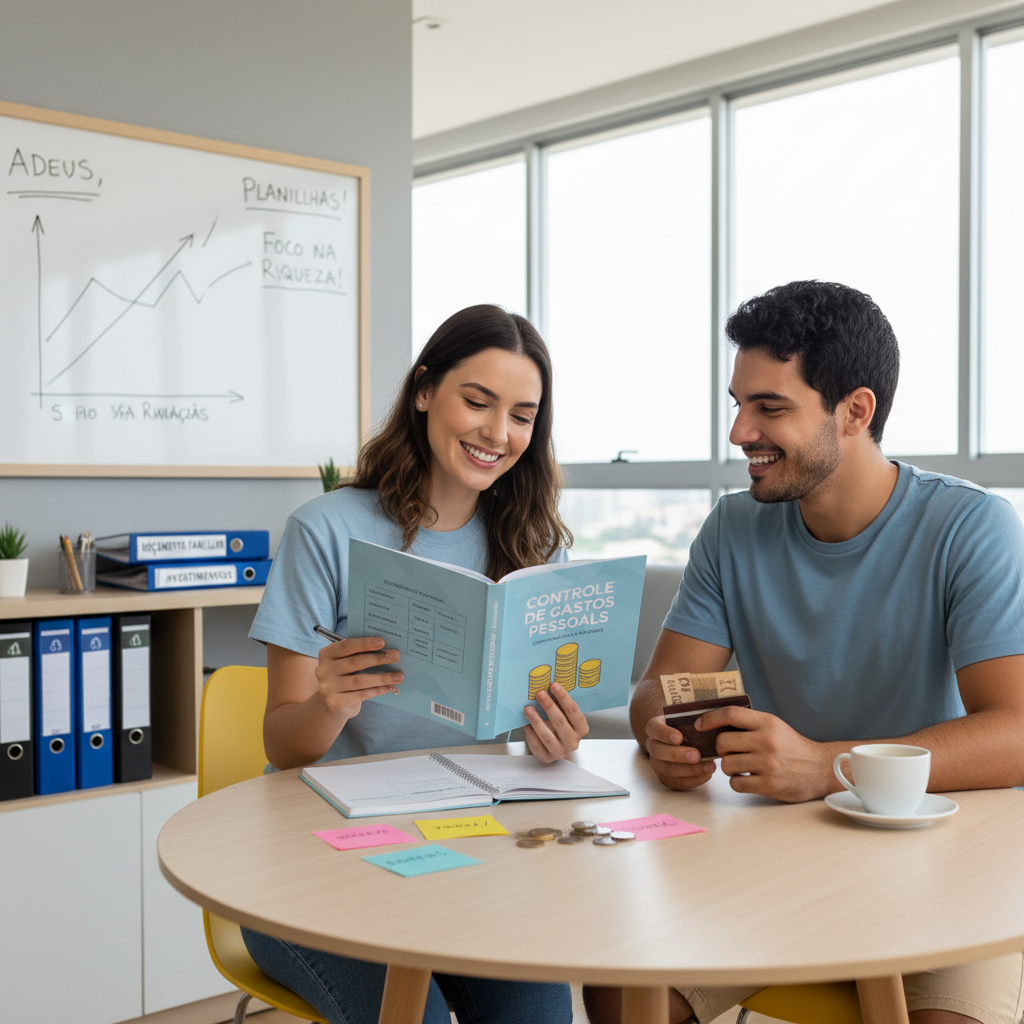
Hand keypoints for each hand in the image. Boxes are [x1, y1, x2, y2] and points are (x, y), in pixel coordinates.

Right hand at [314, 636, 403, 724]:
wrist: (333, 703)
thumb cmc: (345, 676)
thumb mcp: (346, 662)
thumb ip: (359, 654)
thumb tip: (387, 649)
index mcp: (326, 654)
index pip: (346, 646)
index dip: (365, 643)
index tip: (382, 642)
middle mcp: (323, 670)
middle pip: (355, 663)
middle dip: (378, 659)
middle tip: (396, 656)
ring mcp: (328, 688)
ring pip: (360, 680)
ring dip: (382, 677)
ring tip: (399, 676)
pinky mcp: (335, 703)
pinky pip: (362, 695)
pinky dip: (378, 690)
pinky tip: (391, 687)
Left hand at [523, 683, 588, 762]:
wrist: (554, 746)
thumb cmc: (559, 726)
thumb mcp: (563, 715)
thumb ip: (559, 704)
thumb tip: (547, 685)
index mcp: (581, 728)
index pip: (573, 711)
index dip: (563, 697)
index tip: (553, 685)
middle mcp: (573, 742)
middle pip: (561, 722)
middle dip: (549, 706)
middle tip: (540, 694)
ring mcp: (560, 752)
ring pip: (547, 736)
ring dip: (537, 720)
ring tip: (528, 708)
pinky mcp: (547, 758)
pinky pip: (537, 746)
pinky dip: (531, 734)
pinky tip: (526, 724)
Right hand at [644, 715, 716, 790]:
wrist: (684, 741)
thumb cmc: (687, 727)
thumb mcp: (688, 719)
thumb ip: (695, 719)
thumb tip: (711, 720)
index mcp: (655, 727)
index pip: (654, 728)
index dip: (664, 733)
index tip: (679, 737)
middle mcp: (652, 745)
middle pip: (658, 751)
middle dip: (678, 755)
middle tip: (696, 755)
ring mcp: (656, 763)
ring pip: (667, 769)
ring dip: (689, 770)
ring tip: (709, 767)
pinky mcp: (664, 777)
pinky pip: (675, 783)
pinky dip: (692, 780)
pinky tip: (706, 775)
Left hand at [700, 705, 830, 801]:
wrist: (819, 768)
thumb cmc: (791, 746)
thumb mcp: (774, 726)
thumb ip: (749, 723)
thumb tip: (715, 723)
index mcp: (766, 722)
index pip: (730, 714)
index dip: (710, 718)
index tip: (699, 725)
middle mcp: (766, 741)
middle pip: (723, 742)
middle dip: (721, 749)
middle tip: (730, 753)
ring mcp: (768, 764)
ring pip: (727, 765)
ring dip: (728, 767)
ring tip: (740, 766)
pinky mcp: (769, 784)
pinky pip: (736, 784)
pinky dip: (737, 782)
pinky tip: (747, 779)